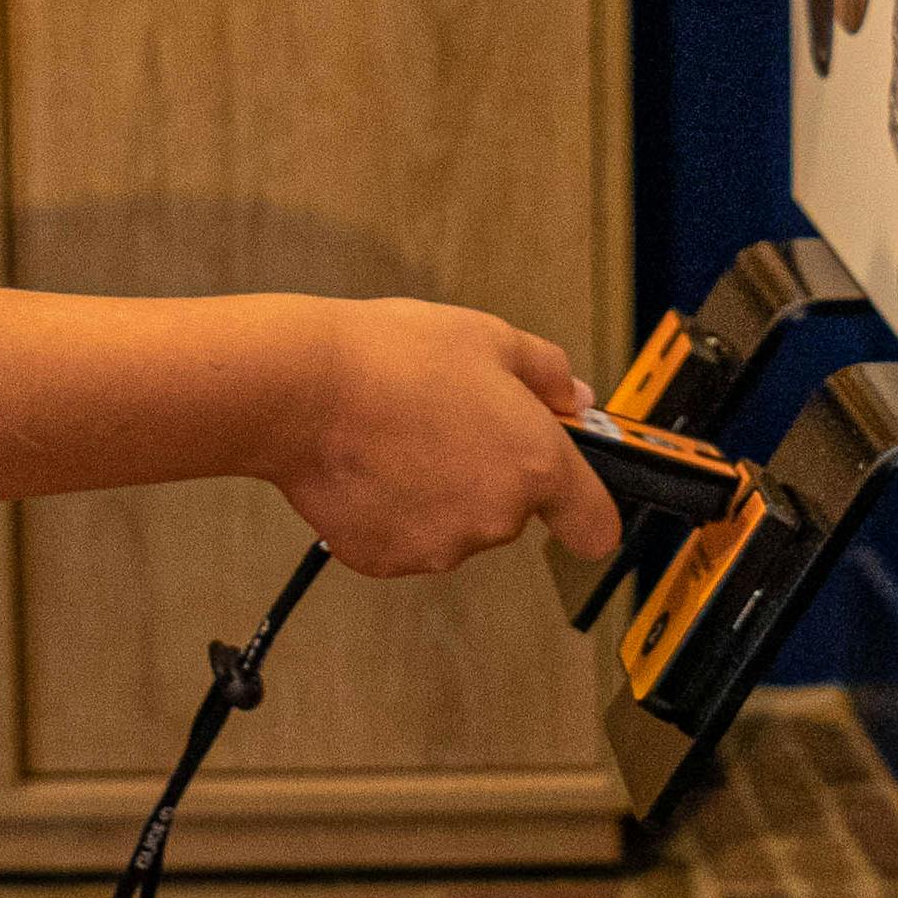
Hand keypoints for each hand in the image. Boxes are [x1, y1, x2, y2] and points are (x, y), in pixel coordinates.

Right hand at [266, 298, 617, 578]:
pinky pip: (402, 537)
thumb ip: (547, 371)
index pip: (594, 525)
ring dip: (436, 492)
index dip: (584, 508)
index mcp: (535, 464)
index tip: (572, 498)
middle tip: (444, 419)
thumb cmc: (392, 357)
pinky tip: (369, 462)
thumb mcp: (488, 336)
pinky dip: (390, 510)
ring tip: (396, 434)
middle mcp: (496, 518)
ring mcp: (440, 546)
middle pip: (510, 510)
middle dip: (486, 472)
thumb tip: (576, 396)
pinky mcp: (386, 560)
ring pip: (454, 524)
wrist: (303, 389)